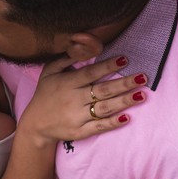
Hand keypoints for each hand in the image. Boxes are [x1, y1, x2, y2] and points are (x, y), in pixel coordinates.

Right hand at [17, 53, 146, 144]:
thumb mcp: (48, 73)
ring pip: (104, 108)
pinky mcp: (80, 132)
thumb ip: (65, 59)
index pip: (90, 73)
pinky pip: (99, 127)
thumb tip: (82, 46)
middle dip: (124, 83)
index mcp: (68, 83)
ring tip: (141, 95)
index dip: (108, 66)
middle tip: (143, 77)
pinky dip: (112, 123)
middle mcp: (73, 99)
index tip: (125, 60)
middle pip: (103, 90)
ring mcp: (77, 117)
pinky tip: (126, 118)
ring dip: (124, 101)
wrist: (35, 125)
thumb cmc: (45, 95)